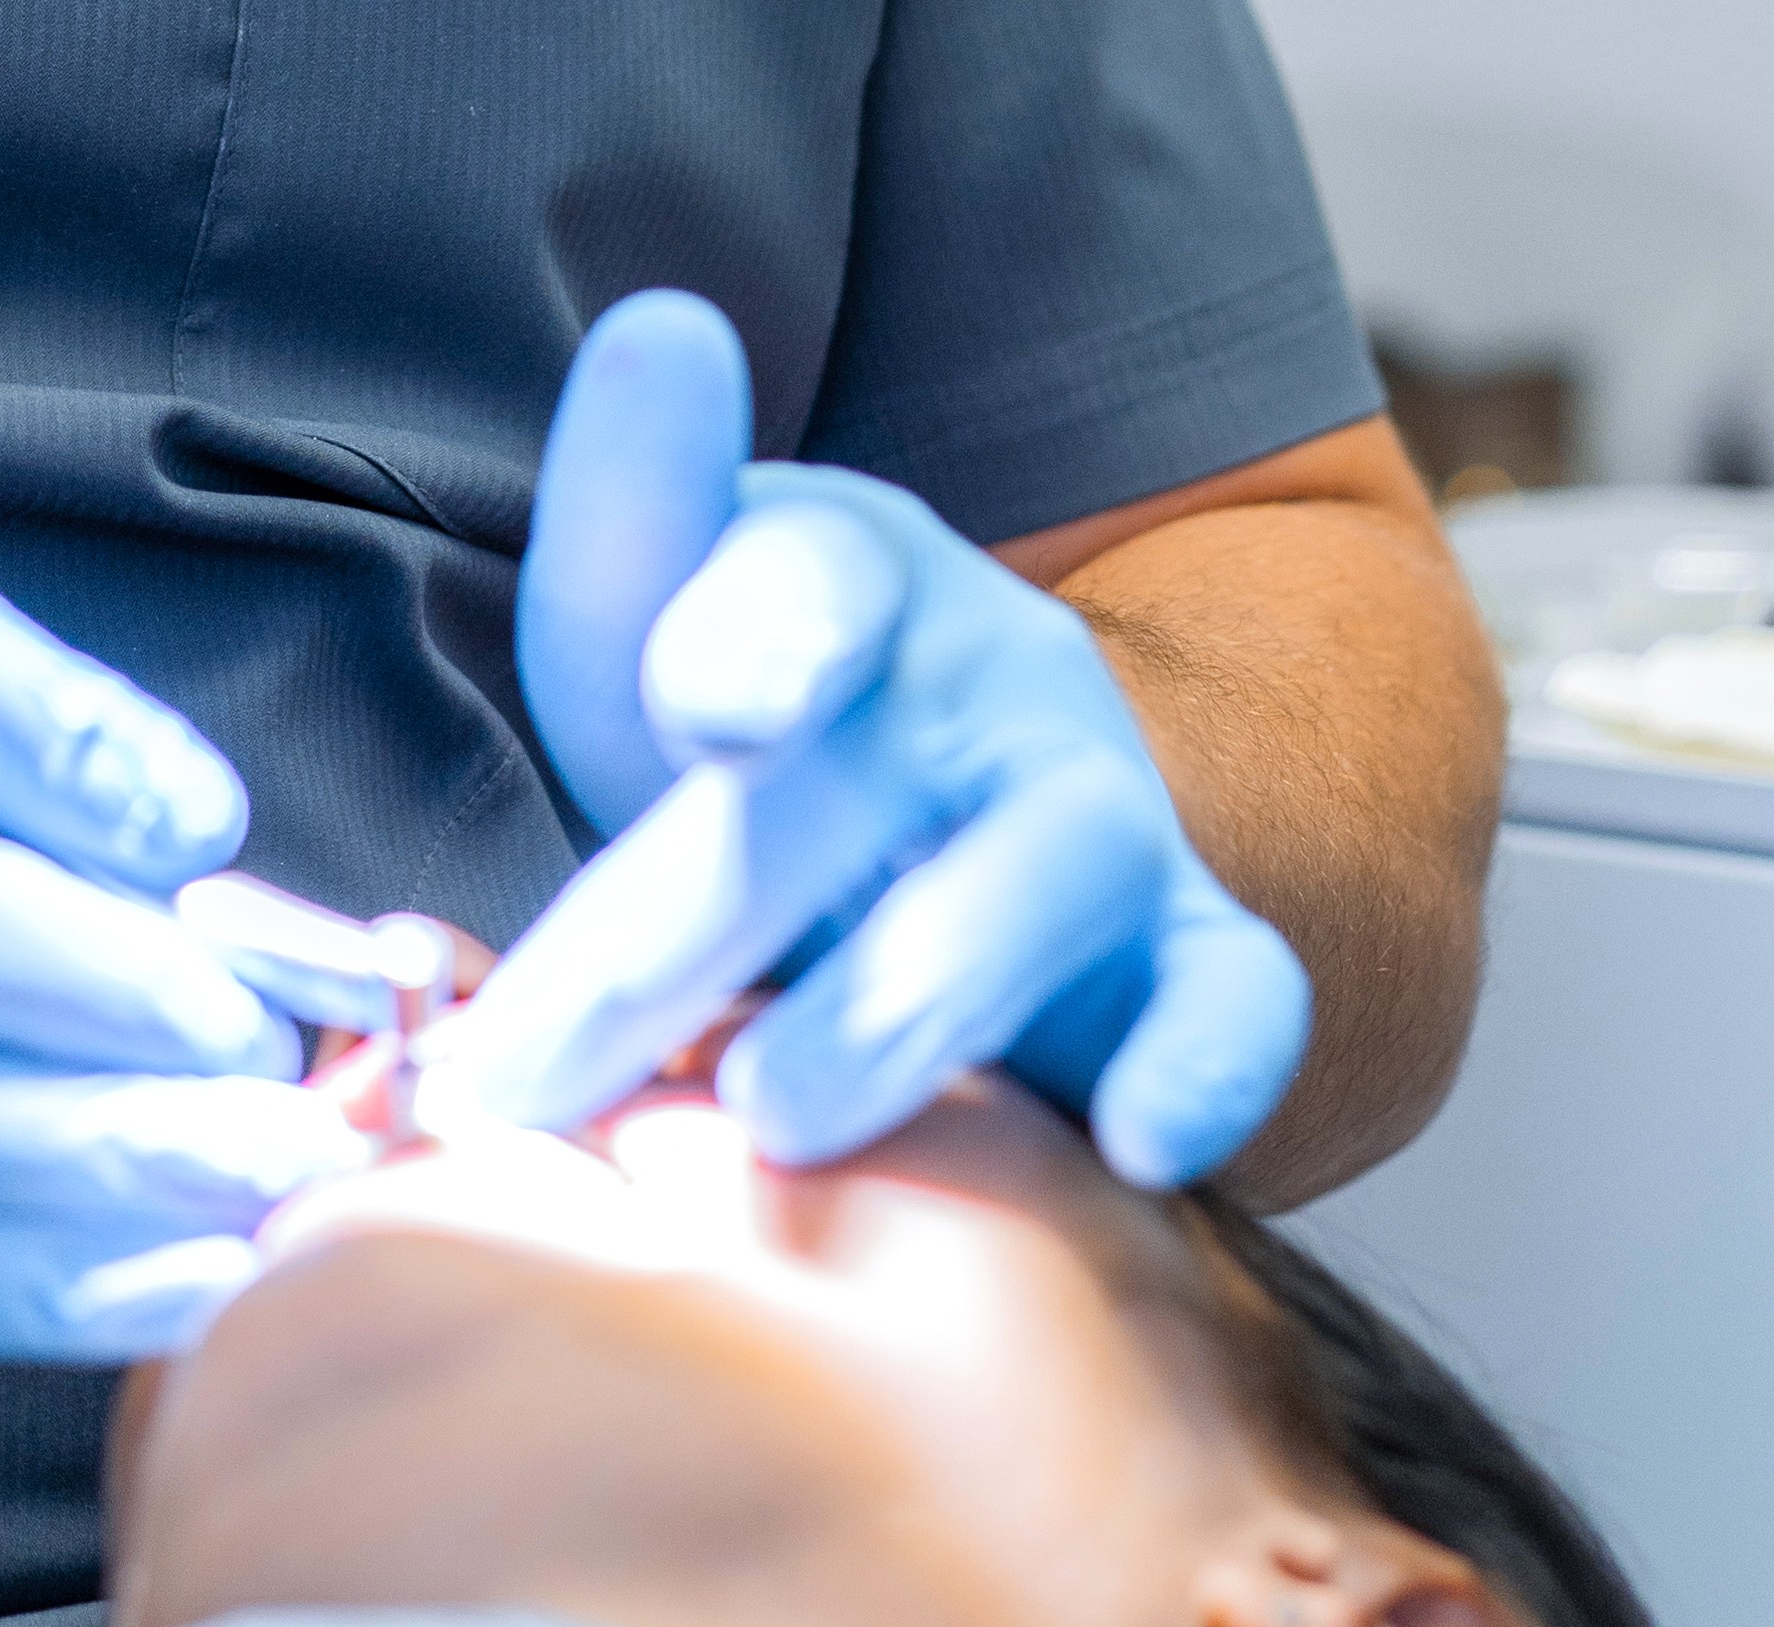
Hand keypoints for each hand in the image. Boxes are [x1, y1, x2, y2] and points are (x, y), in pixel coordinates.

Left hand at [438, 293, 1309, 1188]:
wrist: (937, 829)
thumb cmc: (753, 732)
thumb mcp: (655, 608)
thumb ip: (639, 508)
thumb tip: (658, 333)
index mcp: (845, 585)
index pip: (810, 579)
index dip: (763, 636)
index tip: (711, 711)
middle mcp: (988, 684)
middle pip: (848, 789)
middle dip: (682, 931)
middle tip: (534, 1064)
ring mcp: (1096, 824)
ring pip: (1032, 895)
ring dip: (900, 1007)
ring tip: (772, 1111)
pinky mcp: (1182, 963)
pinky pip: (1239, 1005)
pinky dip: (1210, 1072)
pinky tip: (1145, 1146)